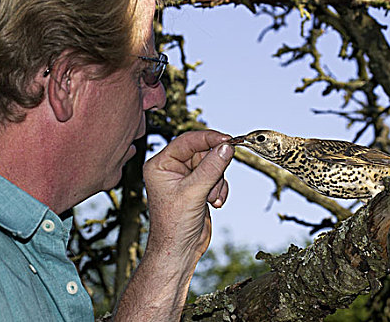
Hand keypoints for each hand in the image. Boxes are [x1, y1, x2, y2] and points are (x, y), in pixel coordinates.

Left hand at [143, 130, 233, 261]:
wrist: (179, 251)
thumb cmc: (174, 225)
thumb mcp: (193, 193)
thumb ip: (211, 168)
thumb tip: (226, 147)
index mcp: (161, 164)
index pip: (187, 141)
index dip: (208, 138)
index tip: (228, 140)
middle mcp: (172, 168)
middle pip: (203, 152)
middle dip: (214, 168)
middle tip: (216, 181)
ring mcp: (186, 178)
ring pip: (213, 165)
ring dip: (218, 181)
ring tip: (211, 198)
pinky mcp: (198, 187)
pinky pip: (217, 177)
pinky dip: (220, 189)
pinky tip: (214, 202)